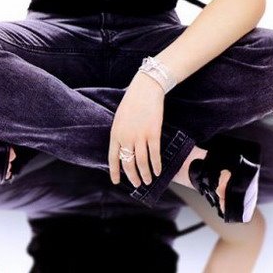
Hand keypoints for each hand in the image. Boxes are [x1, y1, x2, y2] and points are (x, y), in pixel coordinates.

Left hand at [108, 71, 164, 187]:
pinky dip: (156, 165)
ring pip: (141, 162)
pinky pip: (154, 155)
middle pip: (128, 163)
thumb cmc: (132, 101)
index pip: (113, 158)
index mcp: (115, 133)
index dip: (114, 171)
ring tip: (149, 181)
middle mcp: (126, 137)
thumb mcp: (120, 117)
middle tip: (137, 184)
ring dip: (145, 174)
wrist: (145, 89)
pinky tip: (159, 171)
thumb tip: (123, 149)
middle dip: (133, 176)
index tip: (116, 182)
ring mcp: (139, 136)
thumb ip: (120, 133)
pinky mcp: (153, 133)